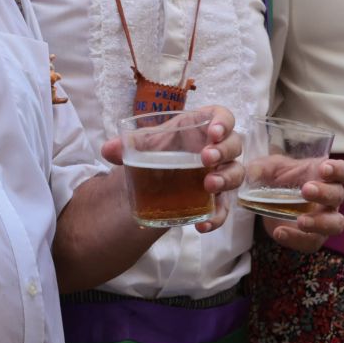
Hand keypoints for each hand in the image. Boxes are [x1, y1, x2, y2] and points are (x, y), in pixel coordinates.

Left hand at [97, 104, 243, 233]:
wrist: (155, 177)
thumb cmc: (158, 151)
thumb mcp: (143, 146)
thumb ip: (125, 146)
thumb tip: (108, 150)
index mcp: (201, 128)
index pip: (222, 117)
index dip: (223, 122)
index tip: (213, 131)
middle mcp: (217, 149)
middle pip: (234, 145)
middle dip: (224, 150)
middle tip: (205, 158)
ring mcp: (220, 174)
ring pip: (236, 174)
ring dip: (226, 179)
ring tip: (208, 185)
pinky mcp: (217, 199)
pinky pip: (224, 208)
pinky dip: (217, 217)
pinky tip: (202, 225)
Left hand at [264, 158, 343, 254]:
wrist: (268, 201)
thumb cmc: (278, 178)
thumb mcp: (268, 169)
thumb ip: (261, 168)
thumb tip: (253, 173)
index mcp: (325, 176)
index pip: (343, 171)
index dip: (337, 170)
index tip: (323, 168)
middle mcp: (330, 198)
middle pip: (338, 196)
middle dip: (324, 193)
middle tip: (305, 190)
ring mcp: (325, 219)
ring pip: (336, 224)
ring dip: (321, 222)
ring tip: (301, 220)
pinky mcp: (313, 237)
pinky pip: (312, 242)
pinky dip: (296, 239)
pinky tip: (279, 232)